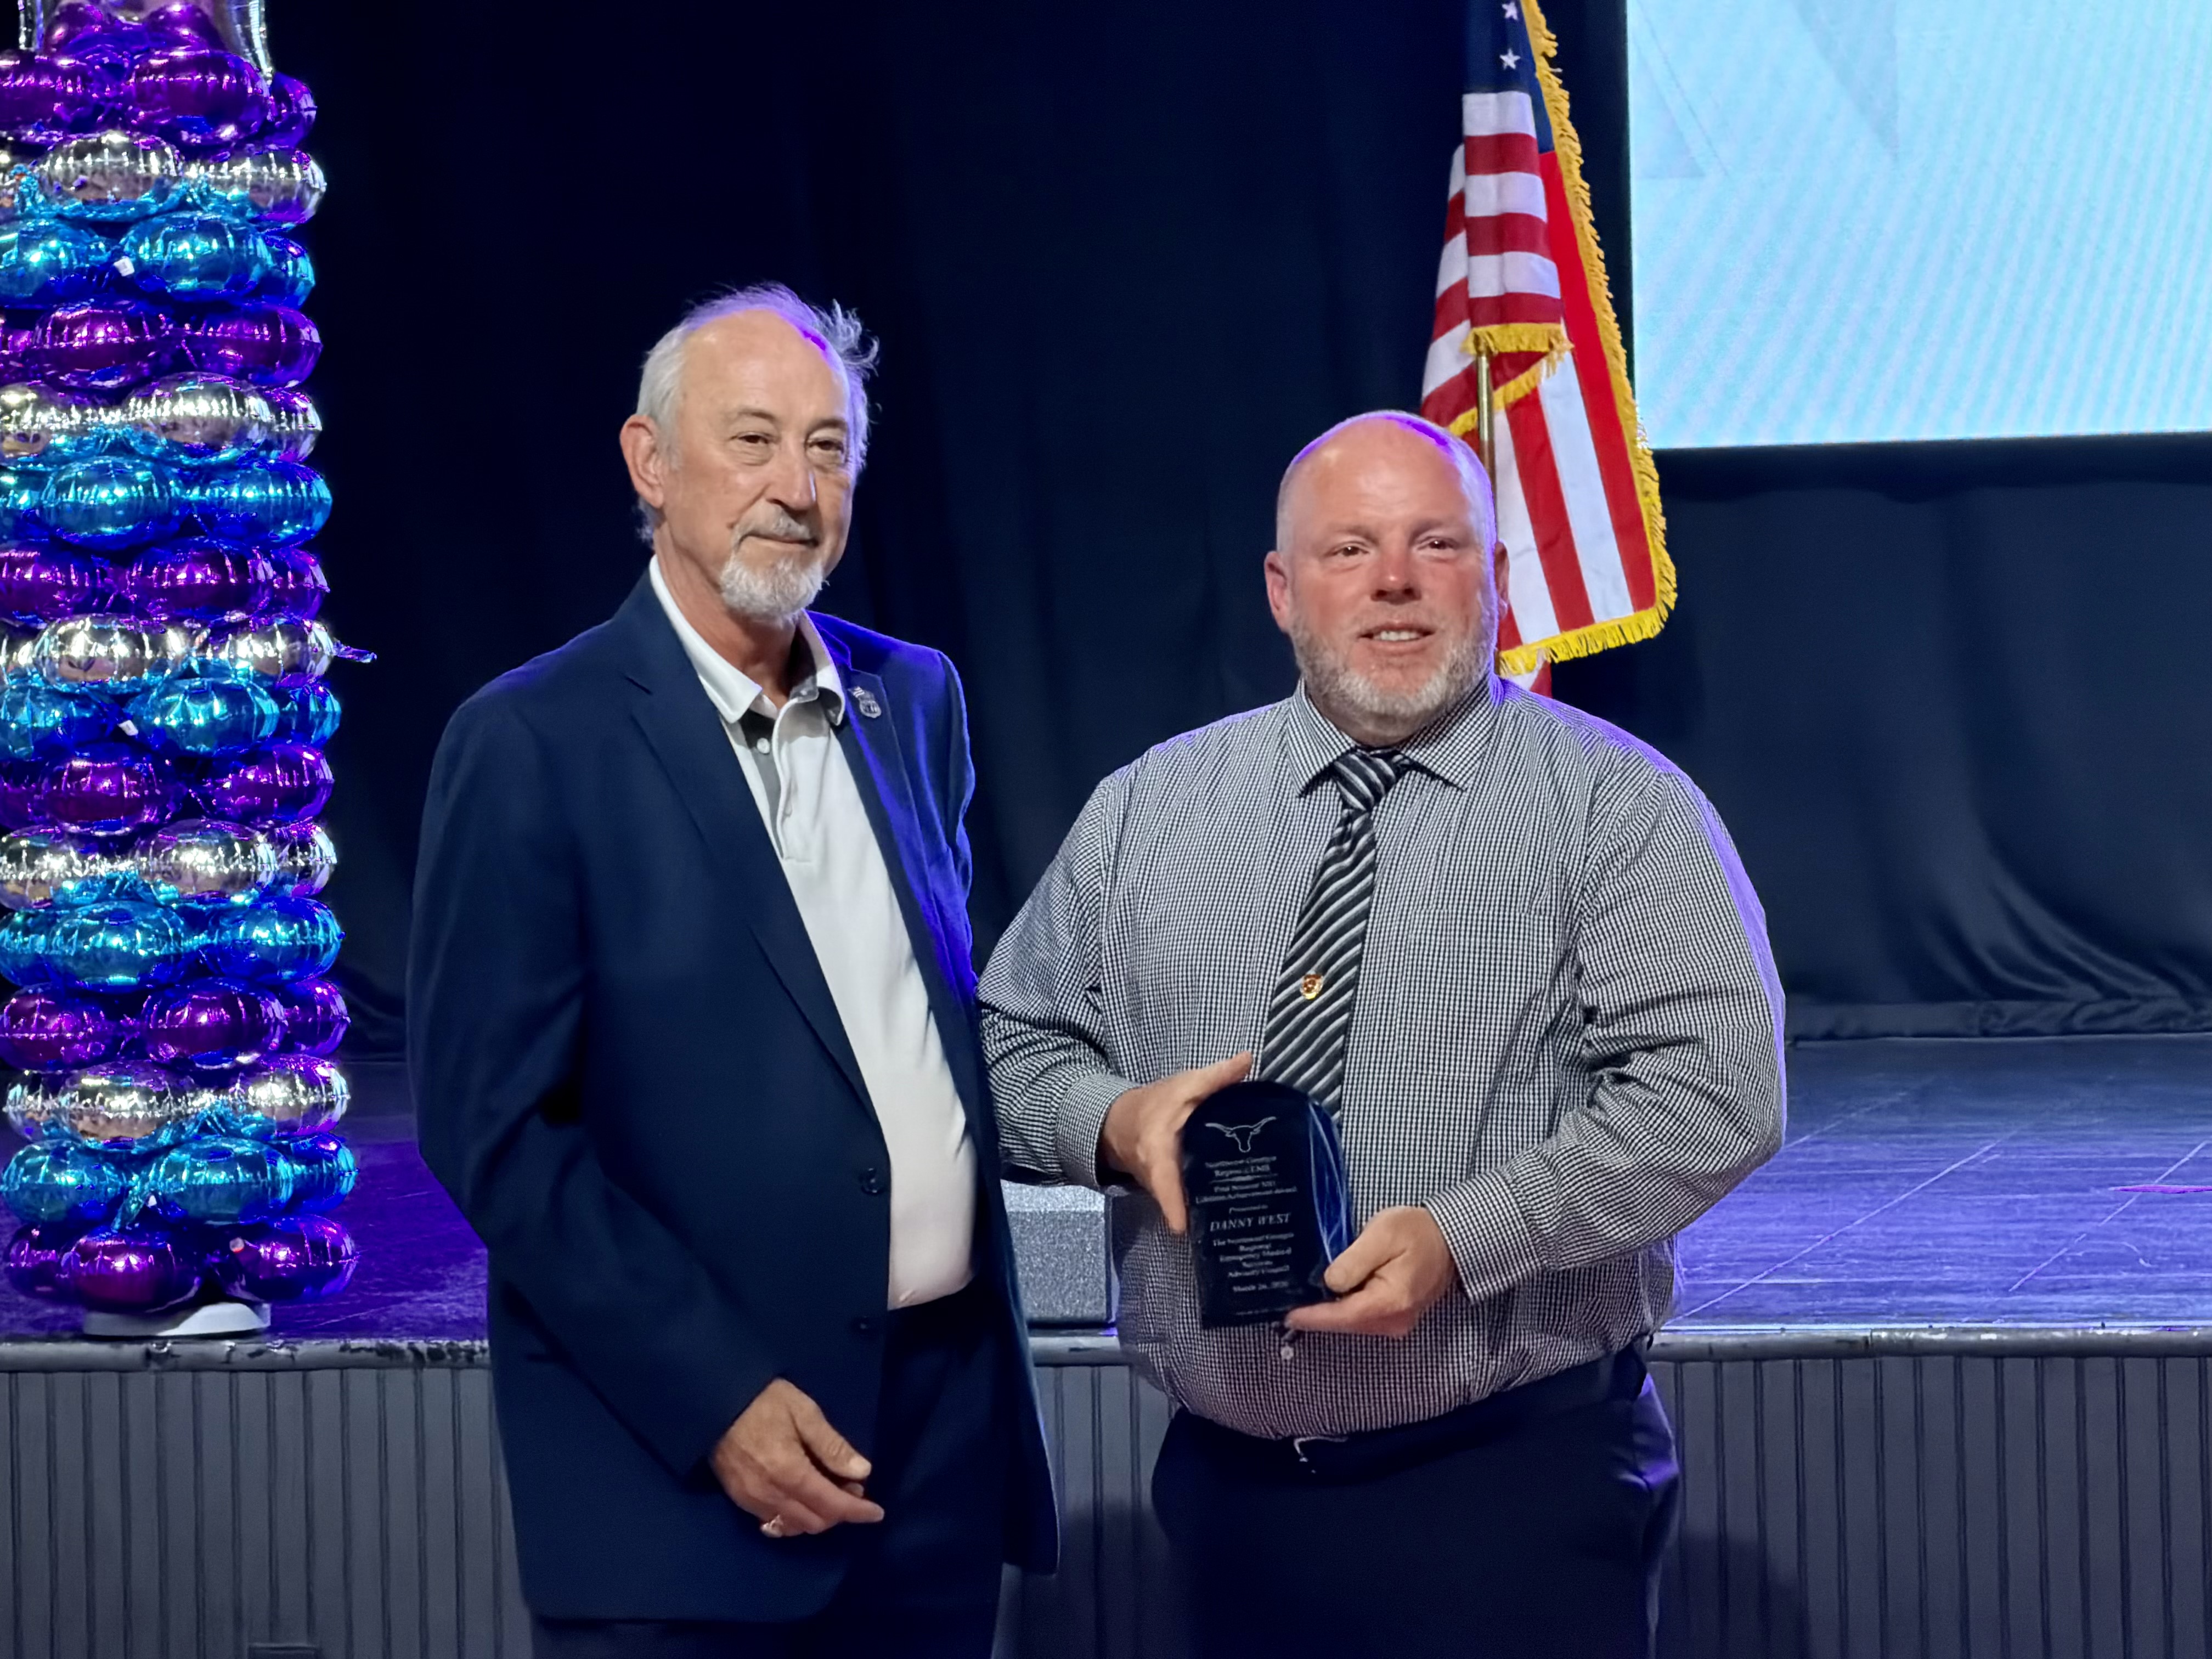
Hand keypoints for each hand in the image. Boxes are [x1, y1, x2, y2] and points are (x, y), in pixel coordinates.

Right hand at [710, 1378, 884, 1535]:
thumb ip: (832, 1446)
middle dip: (840, 1513)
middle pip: (815, 1522)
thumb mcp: (804, 1412)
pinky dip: (794, 1519)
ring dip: (818, 1517)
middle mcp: (771, 1496)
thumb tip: (862, 1472)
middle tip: (853, 1489)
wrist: (713, 1401)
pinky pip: (773, 1523)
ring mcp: (751, 1501)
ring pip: (795, 1526)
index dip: (858, 1512)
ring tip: (830, 1492)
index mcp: (790, 1473)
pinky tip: (802, 1502)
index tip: (878, 1513)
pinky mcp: (739, 1499)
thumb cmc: (763, 1401)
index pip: (831, 1505)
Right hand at [1098, 1052, 1252, 1232]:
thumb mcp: (1183, 1087)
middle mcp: (1158, 1180)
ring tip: (1248, 1215)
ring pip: (1189, 1205)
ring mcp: (1164, 1192)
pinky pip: (1190, 1202)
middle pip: (1184, 1203)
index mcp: (1158, 1154)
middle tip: (1244, 1219)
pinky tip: (1237, 1203)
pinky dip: (1208, 1203)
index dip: (1175, 1207)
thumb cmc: (1154, 1105)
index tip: (1186, 1227)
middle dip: (1209, 1213)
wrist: (1122, 1121)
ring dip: (1211, 1211)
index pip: (1164, 1185)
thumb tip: (1247, 1060)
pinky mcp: (1171, 1194)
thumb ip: (1215, 1077)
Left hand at [1283, 1205, 1457, 1338]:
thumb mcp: (1382, 1234)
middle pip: (1345, 1323)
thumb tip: (1329, 1282)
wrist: (1448, 1241)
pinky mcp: (1394, 1317)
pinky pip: (1361, 1318)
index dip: (1313, 1316)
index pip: (1343, 1316)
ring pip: (1352, 1323)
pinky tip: (1326, 1297)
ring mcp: (1396, 1323)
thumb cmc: (1417, 1232)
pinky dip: (1342, 1310)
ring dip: (1327, 1313)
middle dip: (1315, 1315)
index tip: (1287, 1313)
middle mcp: (1394, 1321)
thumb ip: (1354, 1261)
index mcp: (1391, 1301)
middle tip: (1285, 1301)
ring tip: (1299, 1298)